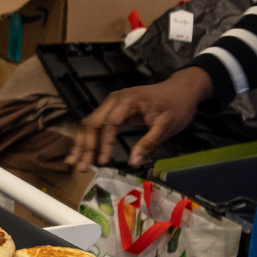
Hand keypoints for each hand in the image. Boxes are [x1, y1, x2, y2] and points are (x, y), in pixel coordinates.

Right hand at [66, 66, 212, 168]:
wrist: (181, 90)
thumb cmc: (176, 106)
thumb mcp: (167, 126)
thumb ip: (149, 142)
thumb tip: (134, 162)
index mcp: (127, 101)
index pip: (109, 123)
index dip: (104, 144)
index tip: (103, 162)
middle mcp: (114, 100)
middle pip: (92, 123)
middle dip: (85, 146)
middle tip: (82, 167)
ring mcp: (111, 104)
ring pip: (90, 124)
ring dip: (82, 144)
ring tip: (75, 163)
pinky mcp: (112, 110)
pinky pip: (96, 124)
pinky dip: (88, 139)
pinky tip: (82, 152)